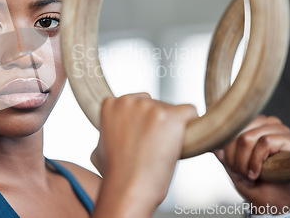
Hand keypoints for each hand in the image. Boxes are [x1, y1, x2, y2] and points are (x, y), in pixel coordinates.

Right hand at [91, 93, 197, 216]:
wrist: (128, 189)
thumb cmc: (114, 175)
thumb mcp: (98, 150)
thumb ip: (106, 135)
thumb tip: (109, 137)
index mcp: (110, 104)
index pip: (137, 101)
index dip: (142, 121)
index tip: (141, 138)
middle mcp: (129, 101)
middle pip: (155, 104)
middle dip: (157, 123)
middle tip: (152, 147)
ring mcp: (150, 107)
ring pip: (172, 110)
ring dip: (171, 128)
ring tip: (163, 150)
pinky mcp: (171, 116)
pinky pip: (189, 111)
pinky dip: (191, 124)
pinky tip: (187, 138)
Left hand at [215, 115, 289, 210]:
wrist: (271, 200)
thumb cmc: (252, 180)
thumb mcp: (230, 163)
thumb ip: (221, 149)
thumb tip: (209, 139)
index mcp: (251, 123)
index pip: (228, 126)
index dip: (224, 147)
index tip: (227, 163)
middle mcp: (265, 122)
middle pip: (235, 132)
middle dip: (233, 157)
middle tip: (239, 172)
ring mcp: (279, 129)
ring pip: (247, 137)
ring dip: (243, 162)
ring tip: (248, 174)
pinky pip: (264, 142)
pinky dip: (256, 161)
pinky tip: (256, 173)